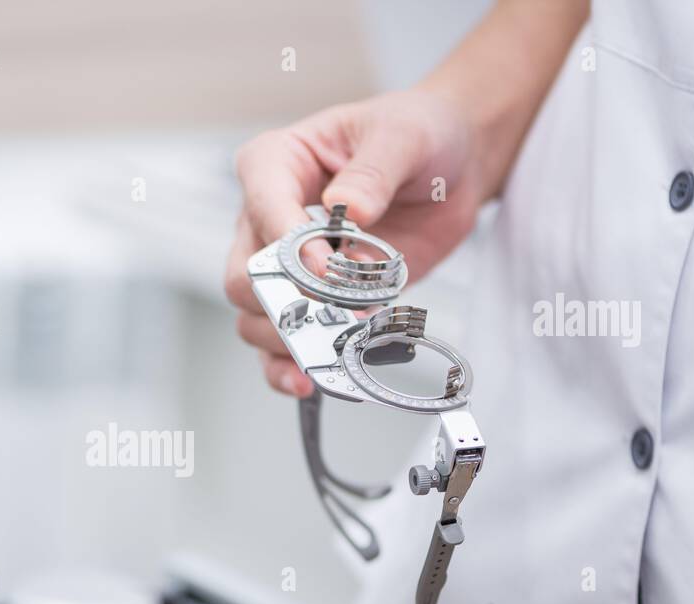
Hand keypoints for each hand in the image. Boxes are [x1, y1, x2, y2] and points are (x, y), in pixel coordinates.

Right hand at [223, 88, 484, 396]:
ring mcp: (283, 267)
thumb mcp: (404, 137)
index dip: (291, 247)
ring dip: (295, 340)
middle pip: (243, 279)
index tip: (330, 267)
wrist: (450, 166)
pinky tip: (314, 378)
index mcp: (274, 164)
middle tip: (337, 313)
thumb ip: (373, 171)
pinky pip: (279, 348)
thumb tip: (350, 208)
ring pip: (253, 320)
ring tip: (342, 343)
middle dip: (286, 305)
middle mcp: (264, 219)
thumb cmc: (416, 136)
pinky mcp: (310, 302)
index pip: (261, 211)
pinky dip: (292, 368)